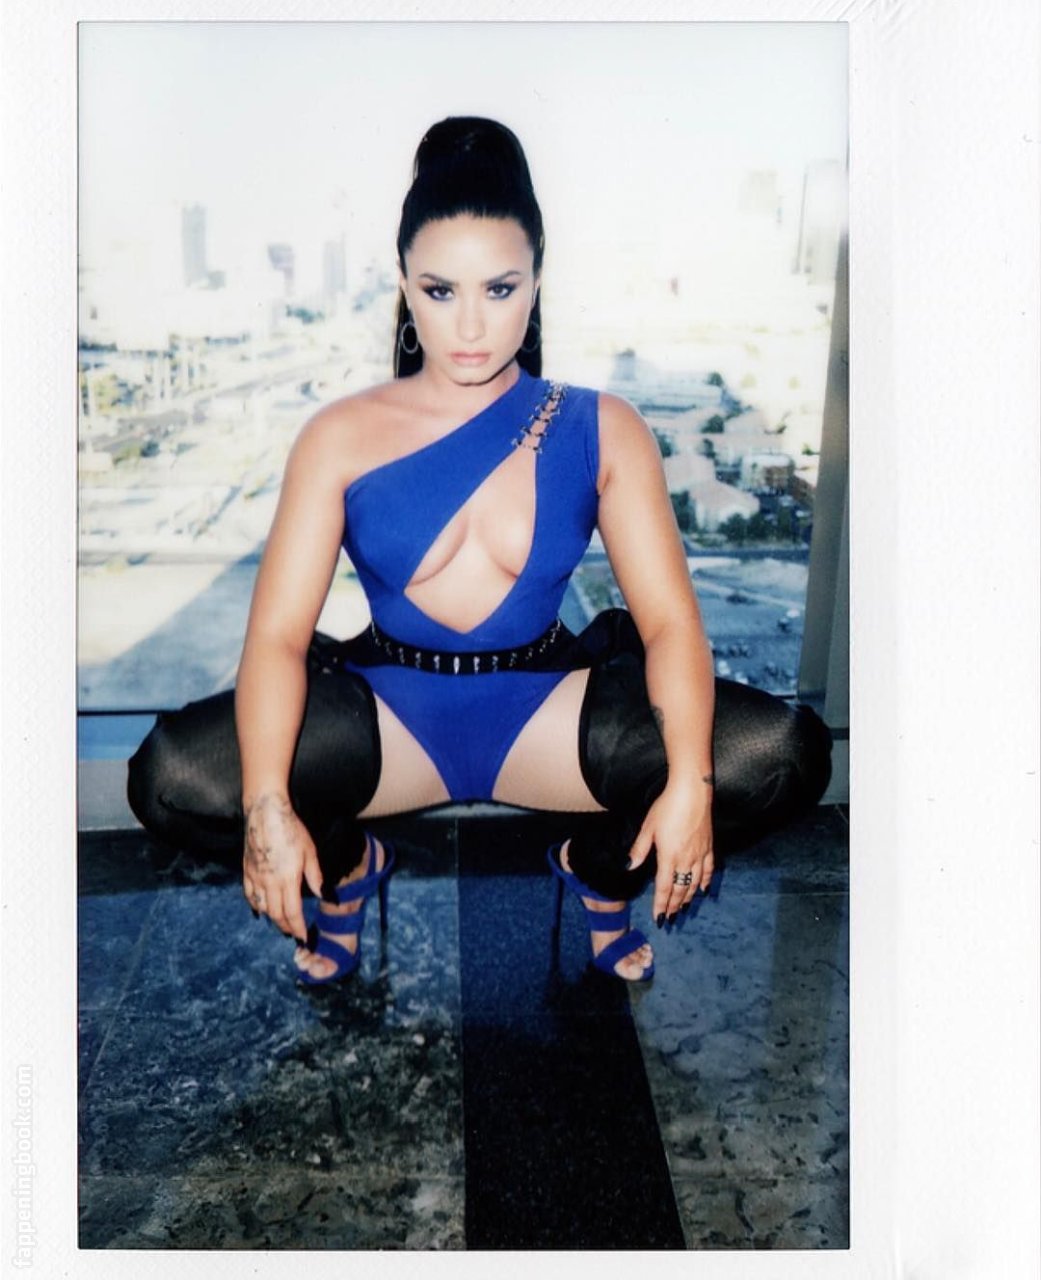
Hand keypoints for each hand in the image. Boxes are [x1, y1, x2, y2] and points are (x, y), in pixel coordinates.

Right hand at [242, 792, 322, 942]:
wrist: (265, 813)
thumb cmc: (291, 830)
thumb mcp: (310, 852)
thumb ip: (315, 876)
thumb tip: (323, 895)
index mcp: (287, 880)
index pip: (292, 913)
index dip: (298, 928)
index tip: (303, 937)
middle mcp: (269, 883)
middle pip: (276, 914)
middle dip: (285, 927)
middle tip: (292, 933)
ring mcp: (255, 877)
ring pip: (262, 907)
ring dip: (271, 918)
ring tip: (280, 922)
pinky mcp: (246, 870)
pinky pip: (249, 894)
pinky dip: (255, 905)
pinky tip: (259, 909)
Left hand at [627, 781, 713, 922]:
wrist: (692, 793)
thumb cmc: (666, 807)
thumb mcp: (648, 827)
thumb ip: (640, 849)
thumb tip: (629, 866)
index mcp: (669, 857)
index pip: (664, 888)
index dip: (661, 904)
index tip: (659, 918)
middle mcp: (686, 860)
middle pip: (680, 889)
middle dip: (674, 906)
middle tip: (671, 918)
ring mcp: (700, 854)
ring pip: (695, 883)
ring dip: (688, 897)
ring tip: (683, 908)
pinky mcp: (709, 846)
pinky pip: (709, 870)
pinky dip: (706, 882)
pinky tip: (703, 889)